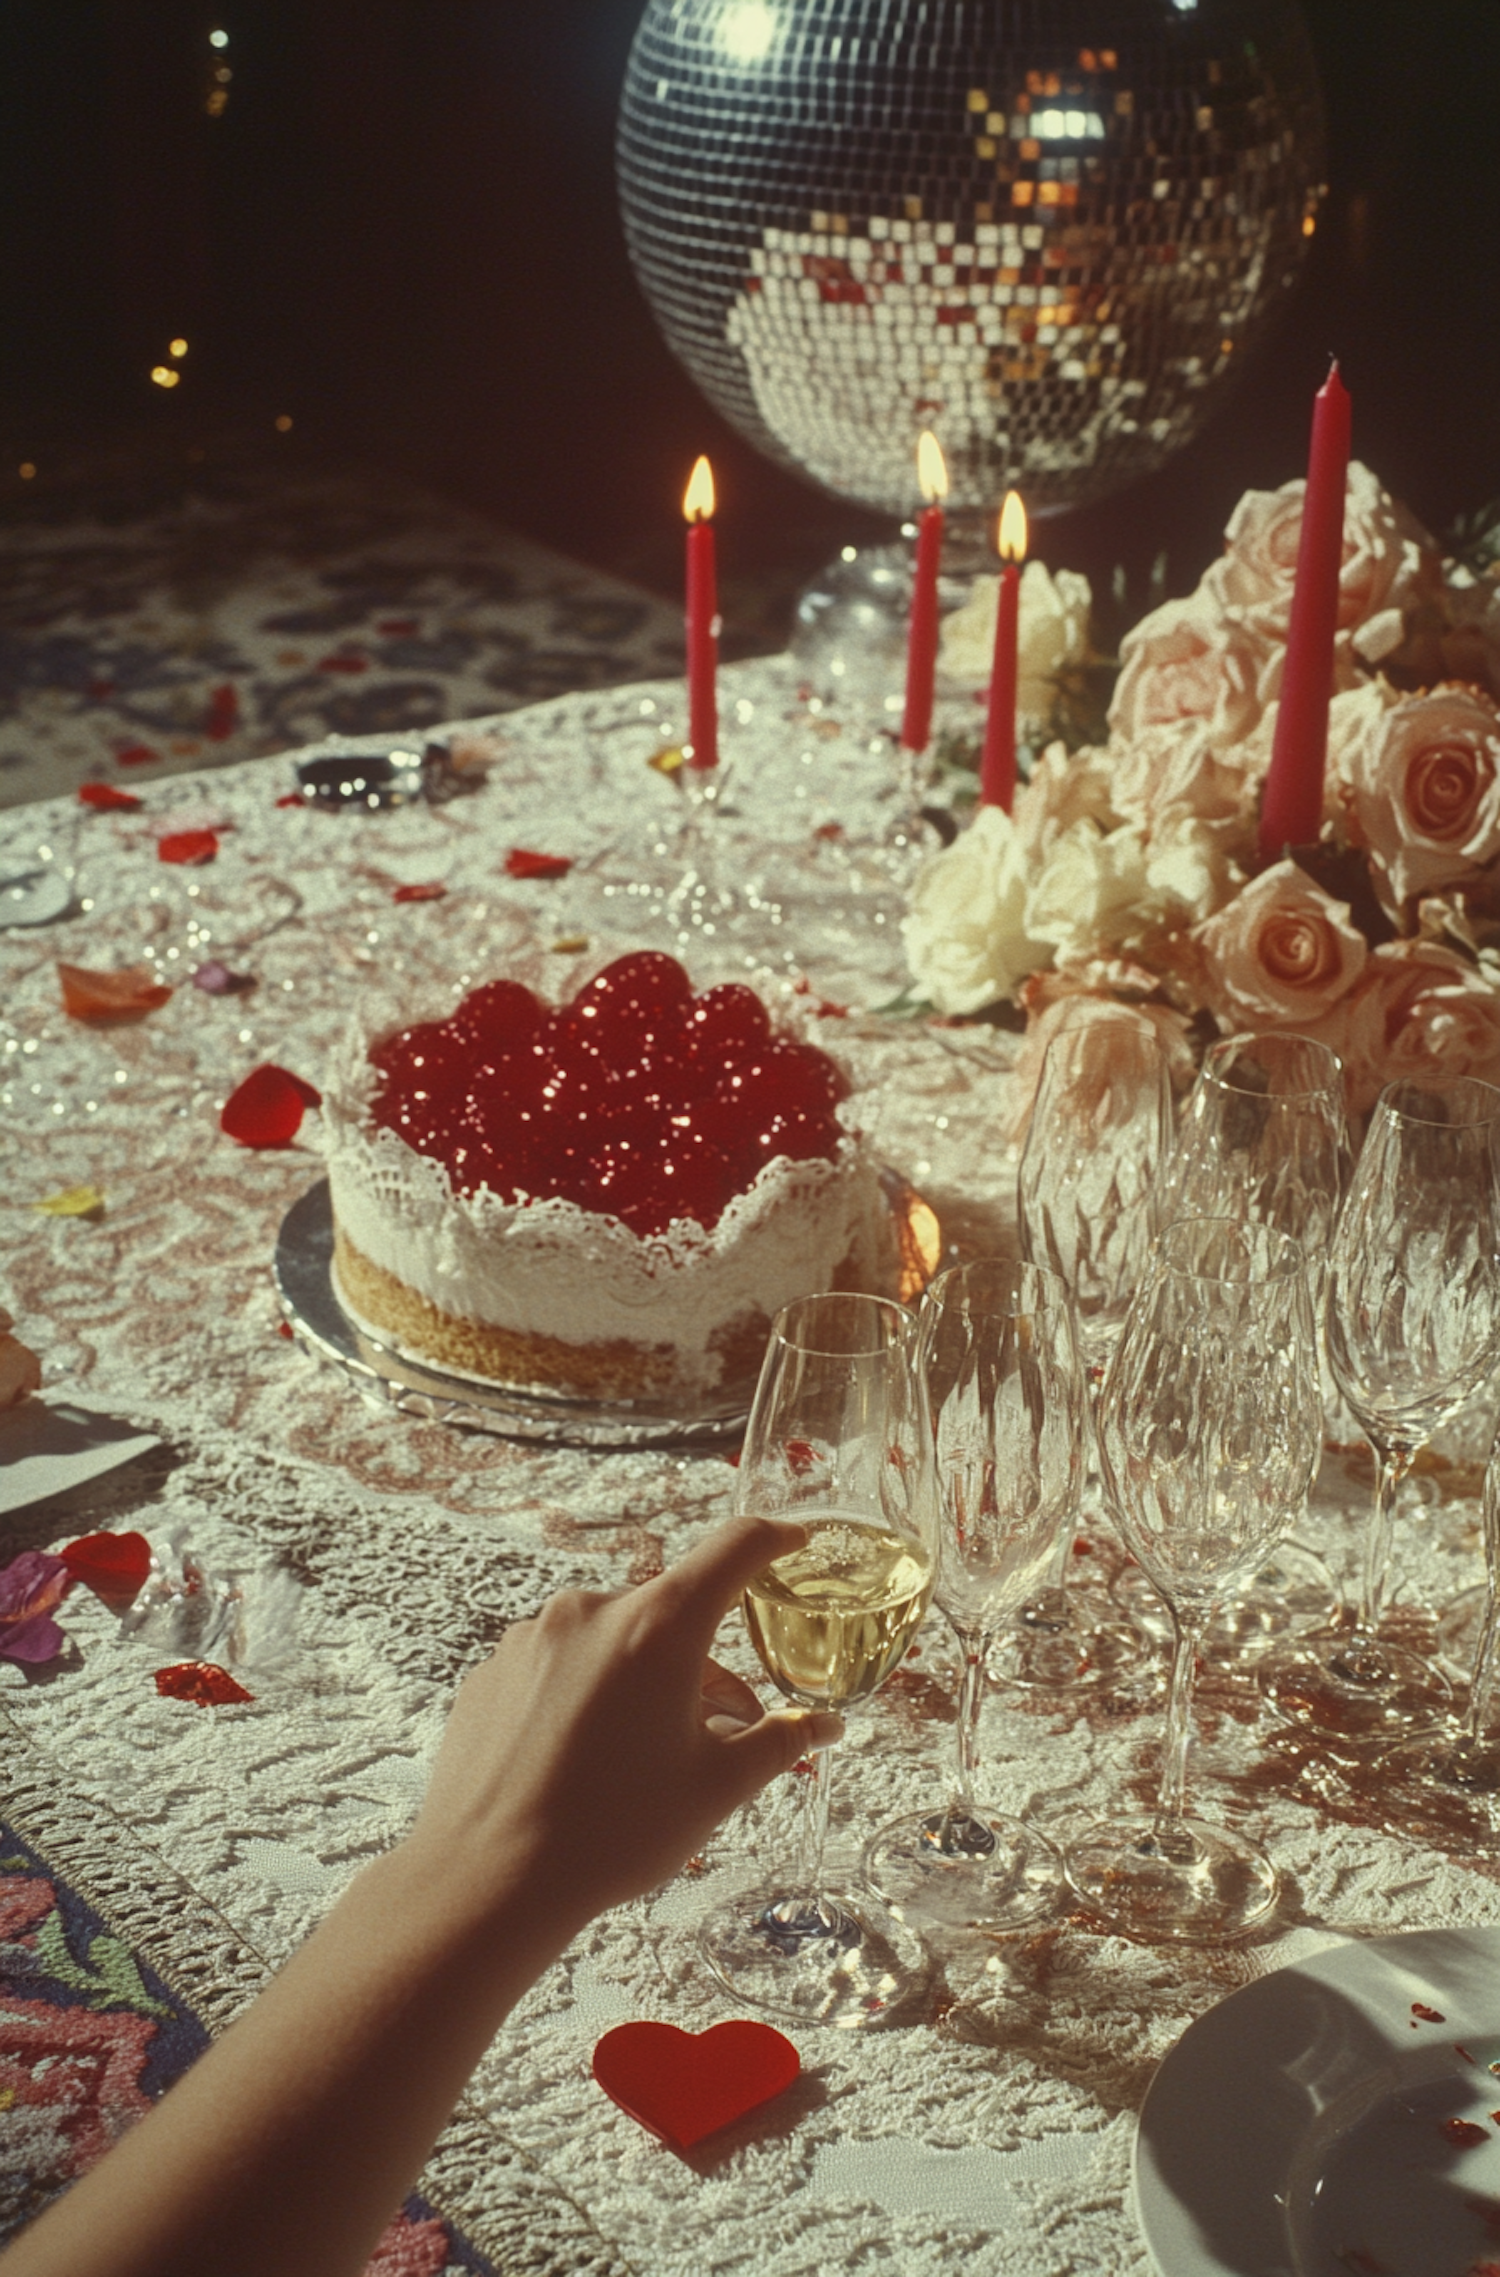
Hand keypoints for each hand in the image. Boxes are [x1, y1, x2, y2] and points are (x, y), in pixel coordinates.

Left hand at [406, 1513, 841, 1928]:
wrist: (488, 1878)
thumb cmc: (613, 1832)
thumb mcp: (716, 1789)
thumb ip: (779, 1742)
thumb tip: (824, 1724)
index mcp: (658, 1627)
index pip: (734, 1549)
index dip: (774, 1539)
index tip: (794, 1541)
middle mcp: (592, 1612)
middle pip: (670, 1614)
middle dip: (703, 1663)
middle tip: (720, 1731)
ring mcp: (533, 1637)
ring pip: (612, 1640)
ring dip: (642, 1679)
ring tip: (644, 1756)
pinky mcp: (493, 1670)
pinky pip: (559, 1665)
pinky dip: (586, 1695)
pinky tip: (582, 1761)